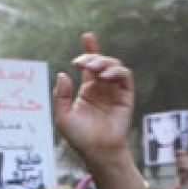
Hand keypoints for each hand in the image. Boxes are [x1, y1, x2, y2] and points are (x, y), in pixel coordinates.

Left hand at [53, 32, 133, 161]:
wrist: (97, 151)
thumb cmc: (79, 137)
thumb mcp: (63, 116)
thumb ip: (61, 95)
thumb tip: (63, 74)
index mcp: (88, 90)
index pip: (89, 66)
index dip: (89, 49)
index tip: (86, 36)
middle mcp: (102, 88)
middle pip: (101, 62)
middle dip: (93, 56)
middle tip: (83, 63)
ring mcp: (114, 92)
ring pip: (114, 66)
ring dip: (104, 62)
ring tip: (94, 69)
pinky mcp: (126, 97)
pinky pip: (125, 78)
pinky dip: (117, 72)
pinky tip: (105, 76)